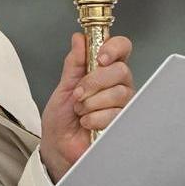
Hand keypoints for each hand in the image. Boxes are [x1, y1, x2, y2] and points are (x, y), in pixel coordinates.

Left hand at [40, 32, 134, 182]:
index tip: (99, 57)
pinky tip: (87, 123)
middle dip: (94, 82)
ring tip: (80, 111)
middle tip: (78, 94)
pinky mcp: (125, 124)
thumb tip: (79, 38)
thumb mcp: (64, 87)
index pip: (122, 49)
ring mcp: (124, 105)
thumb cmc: (62, 118)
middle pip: (121, 71)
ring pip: (120, 93)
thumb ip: (74, 63)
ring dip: (92, 102)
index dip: (114, 48)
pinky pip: (117, 114)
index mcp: (104, 72)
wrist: (59, 147)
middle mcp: (118, 86)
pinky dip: (96, 118)